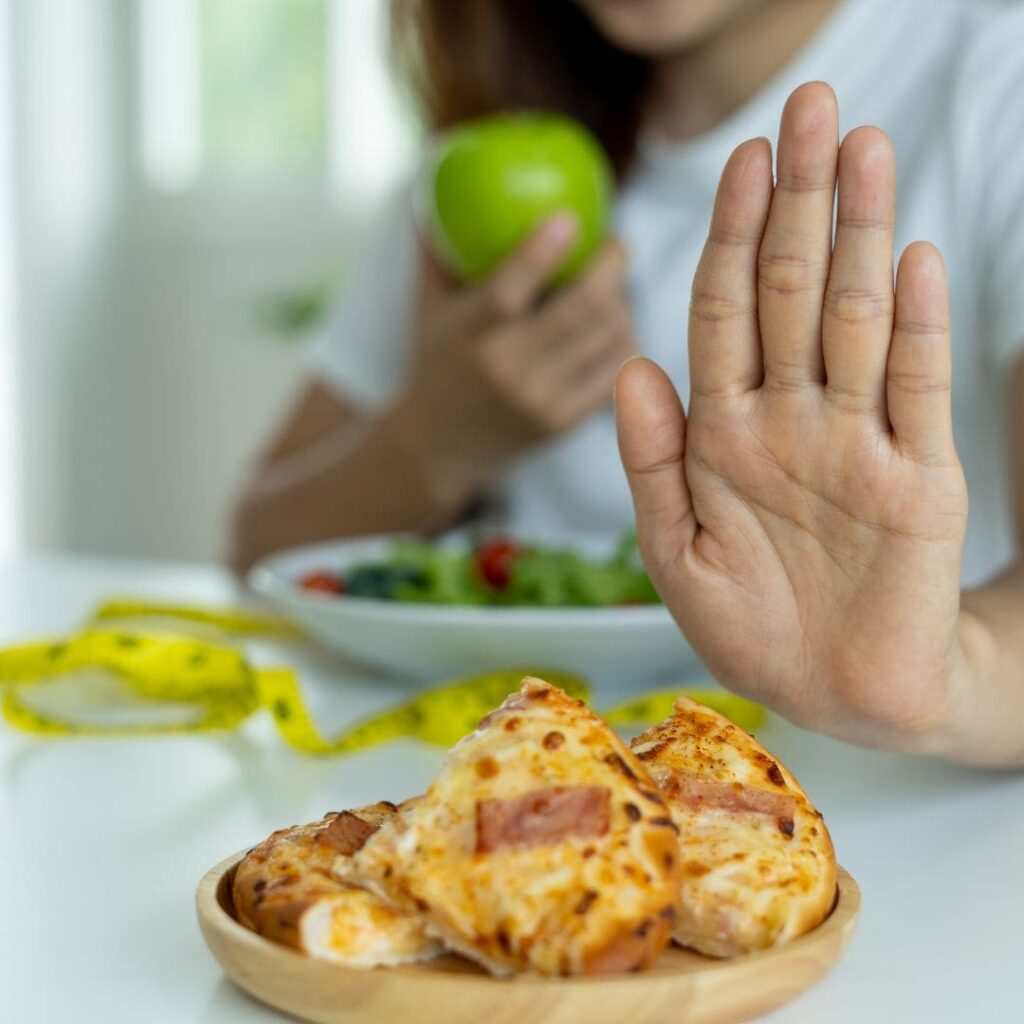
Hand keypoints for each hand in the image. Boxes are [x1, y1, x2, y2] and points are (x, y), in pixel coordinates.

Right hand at [398, 216, 635, 501]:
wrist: (436, 448)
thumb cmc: (437, 359)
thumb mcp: (428, 305)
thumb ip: (439, 246)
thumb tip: (442, 171)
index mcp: (467, 335)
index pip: (507, 293)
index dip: (541, 254)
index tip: (570, 218)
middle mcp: (505, 370)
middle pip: (578, 311)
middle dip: (611, 268)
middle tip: (617, 245)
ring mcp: (539, 400)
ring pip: (607, 337)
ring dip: (622, 302)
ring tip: (615, 286)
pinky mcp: (564, 422)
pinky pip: (615, 369)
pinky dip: (624, 339)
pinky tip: (616, 324)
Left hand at [615, 83, 969, 752]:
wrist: (835, 694)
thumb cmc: (750, 628)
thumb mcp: (674, 552)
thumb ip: (649, 463)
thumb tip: (628, 364)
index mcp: (722, 435)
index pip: (724, 312)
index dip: (730, 237)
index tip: (740, 161)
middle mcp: (788, 421)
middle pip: (791, 291)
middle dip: (797, 200)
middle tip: (809, 108)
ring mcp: (855, 441)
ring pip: (854, 318)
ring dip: (858, 233)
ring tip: (862, 149)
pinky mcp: (919, 477)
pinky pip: (914, 388)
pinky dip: (911, 325)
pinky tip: (909, 256)